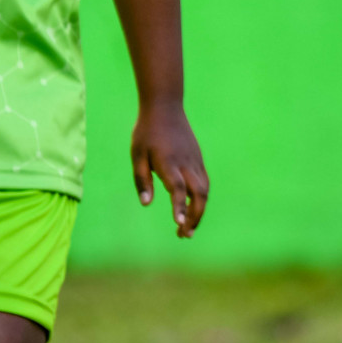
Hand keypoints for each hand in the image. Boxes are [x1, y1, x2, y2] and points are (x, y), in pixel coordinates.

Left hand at [131, 103, 209, 237]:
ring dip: (199, 211)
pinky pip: (204, 182)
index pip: (178, 188)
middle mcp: (186, 163)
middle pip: (198, 194)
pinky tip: (193, 208)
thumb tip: (146, 204)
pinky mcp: (198, 159)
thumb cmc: (146, 132)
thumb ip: (142, 180)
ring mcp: (195, 161)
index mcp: (168, 163)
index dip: (179, 206)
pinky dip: (201, 198)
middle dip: (194, 216)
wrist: (166, 107)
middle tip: (183, 235)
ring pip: (204, 190)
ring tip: (188, 228)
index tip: (178, 223)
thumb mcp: (137, 155)